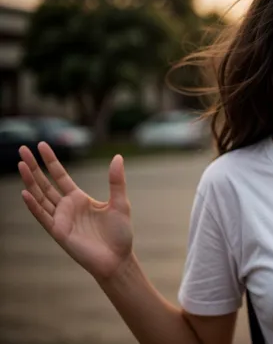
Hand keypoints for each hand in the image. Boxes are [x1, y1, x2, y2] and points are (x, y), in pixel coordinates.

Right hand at [18, 142, 132, 279]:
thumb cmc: (119, 233)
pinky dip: (34, 205)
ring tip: (20, 164)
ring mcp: (61, 219)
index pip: (60, 176)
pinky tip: (25, 192)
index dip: (51, 161)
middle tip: (23, 149)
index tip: (42, 145)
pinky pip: (43, 216)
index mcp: (79, 198)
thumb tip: (117, 157)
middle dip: (34, 167)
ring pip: (40, 196)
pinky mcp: (59, 232)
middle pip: (45, 183)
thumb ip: (116, 181)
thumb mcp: (120, 202)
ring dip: (30, 181)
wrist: (117, 259)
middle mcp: (67, 207)